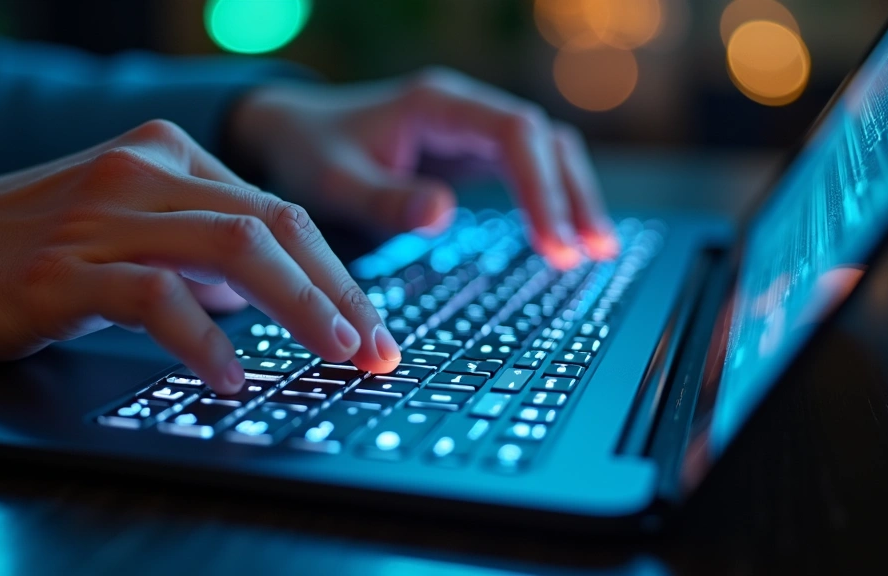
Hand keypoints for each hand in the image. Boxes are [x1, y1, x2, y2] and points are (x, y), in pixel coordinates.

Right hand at [0, 120, 399, 391]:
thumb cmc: (36, 247)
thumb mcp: (133, 228)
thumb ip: (201, 249)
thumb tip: (270, 292)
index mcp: (170, 156)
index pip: (281, 213)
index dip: (339, 274)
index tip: (374, 328)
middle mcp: (144, 172)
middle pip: (273, 225)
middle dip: (338, 292)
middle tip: (373, 349)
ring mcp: (104, 215)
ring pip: (232, 249)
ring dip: (298, 307)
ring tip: (333, 356)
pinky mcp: (64, 267)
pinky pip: (156, 296)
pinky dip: (203, 339)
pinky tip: (230, 375)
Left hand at [228, 67, 619, 268]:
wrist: (292, 134)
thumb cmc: (310, 155)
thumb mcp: (334, 183)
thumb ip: (385, 199)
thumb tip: (445, 215)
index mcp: (436, 104)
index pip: (515, 132)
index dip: (541, 187)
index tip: (553, 244)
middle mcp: (463, 109)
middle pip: (544, 138)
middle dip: (570, 194)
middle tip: (588, 253)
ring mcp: (470, 128)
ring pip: (546, 150)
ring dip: (573, 195)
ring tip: (596, 250)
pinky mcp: (470, 151)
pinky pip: (527, 166)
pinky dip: (552, 198)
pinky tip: (567, 235)